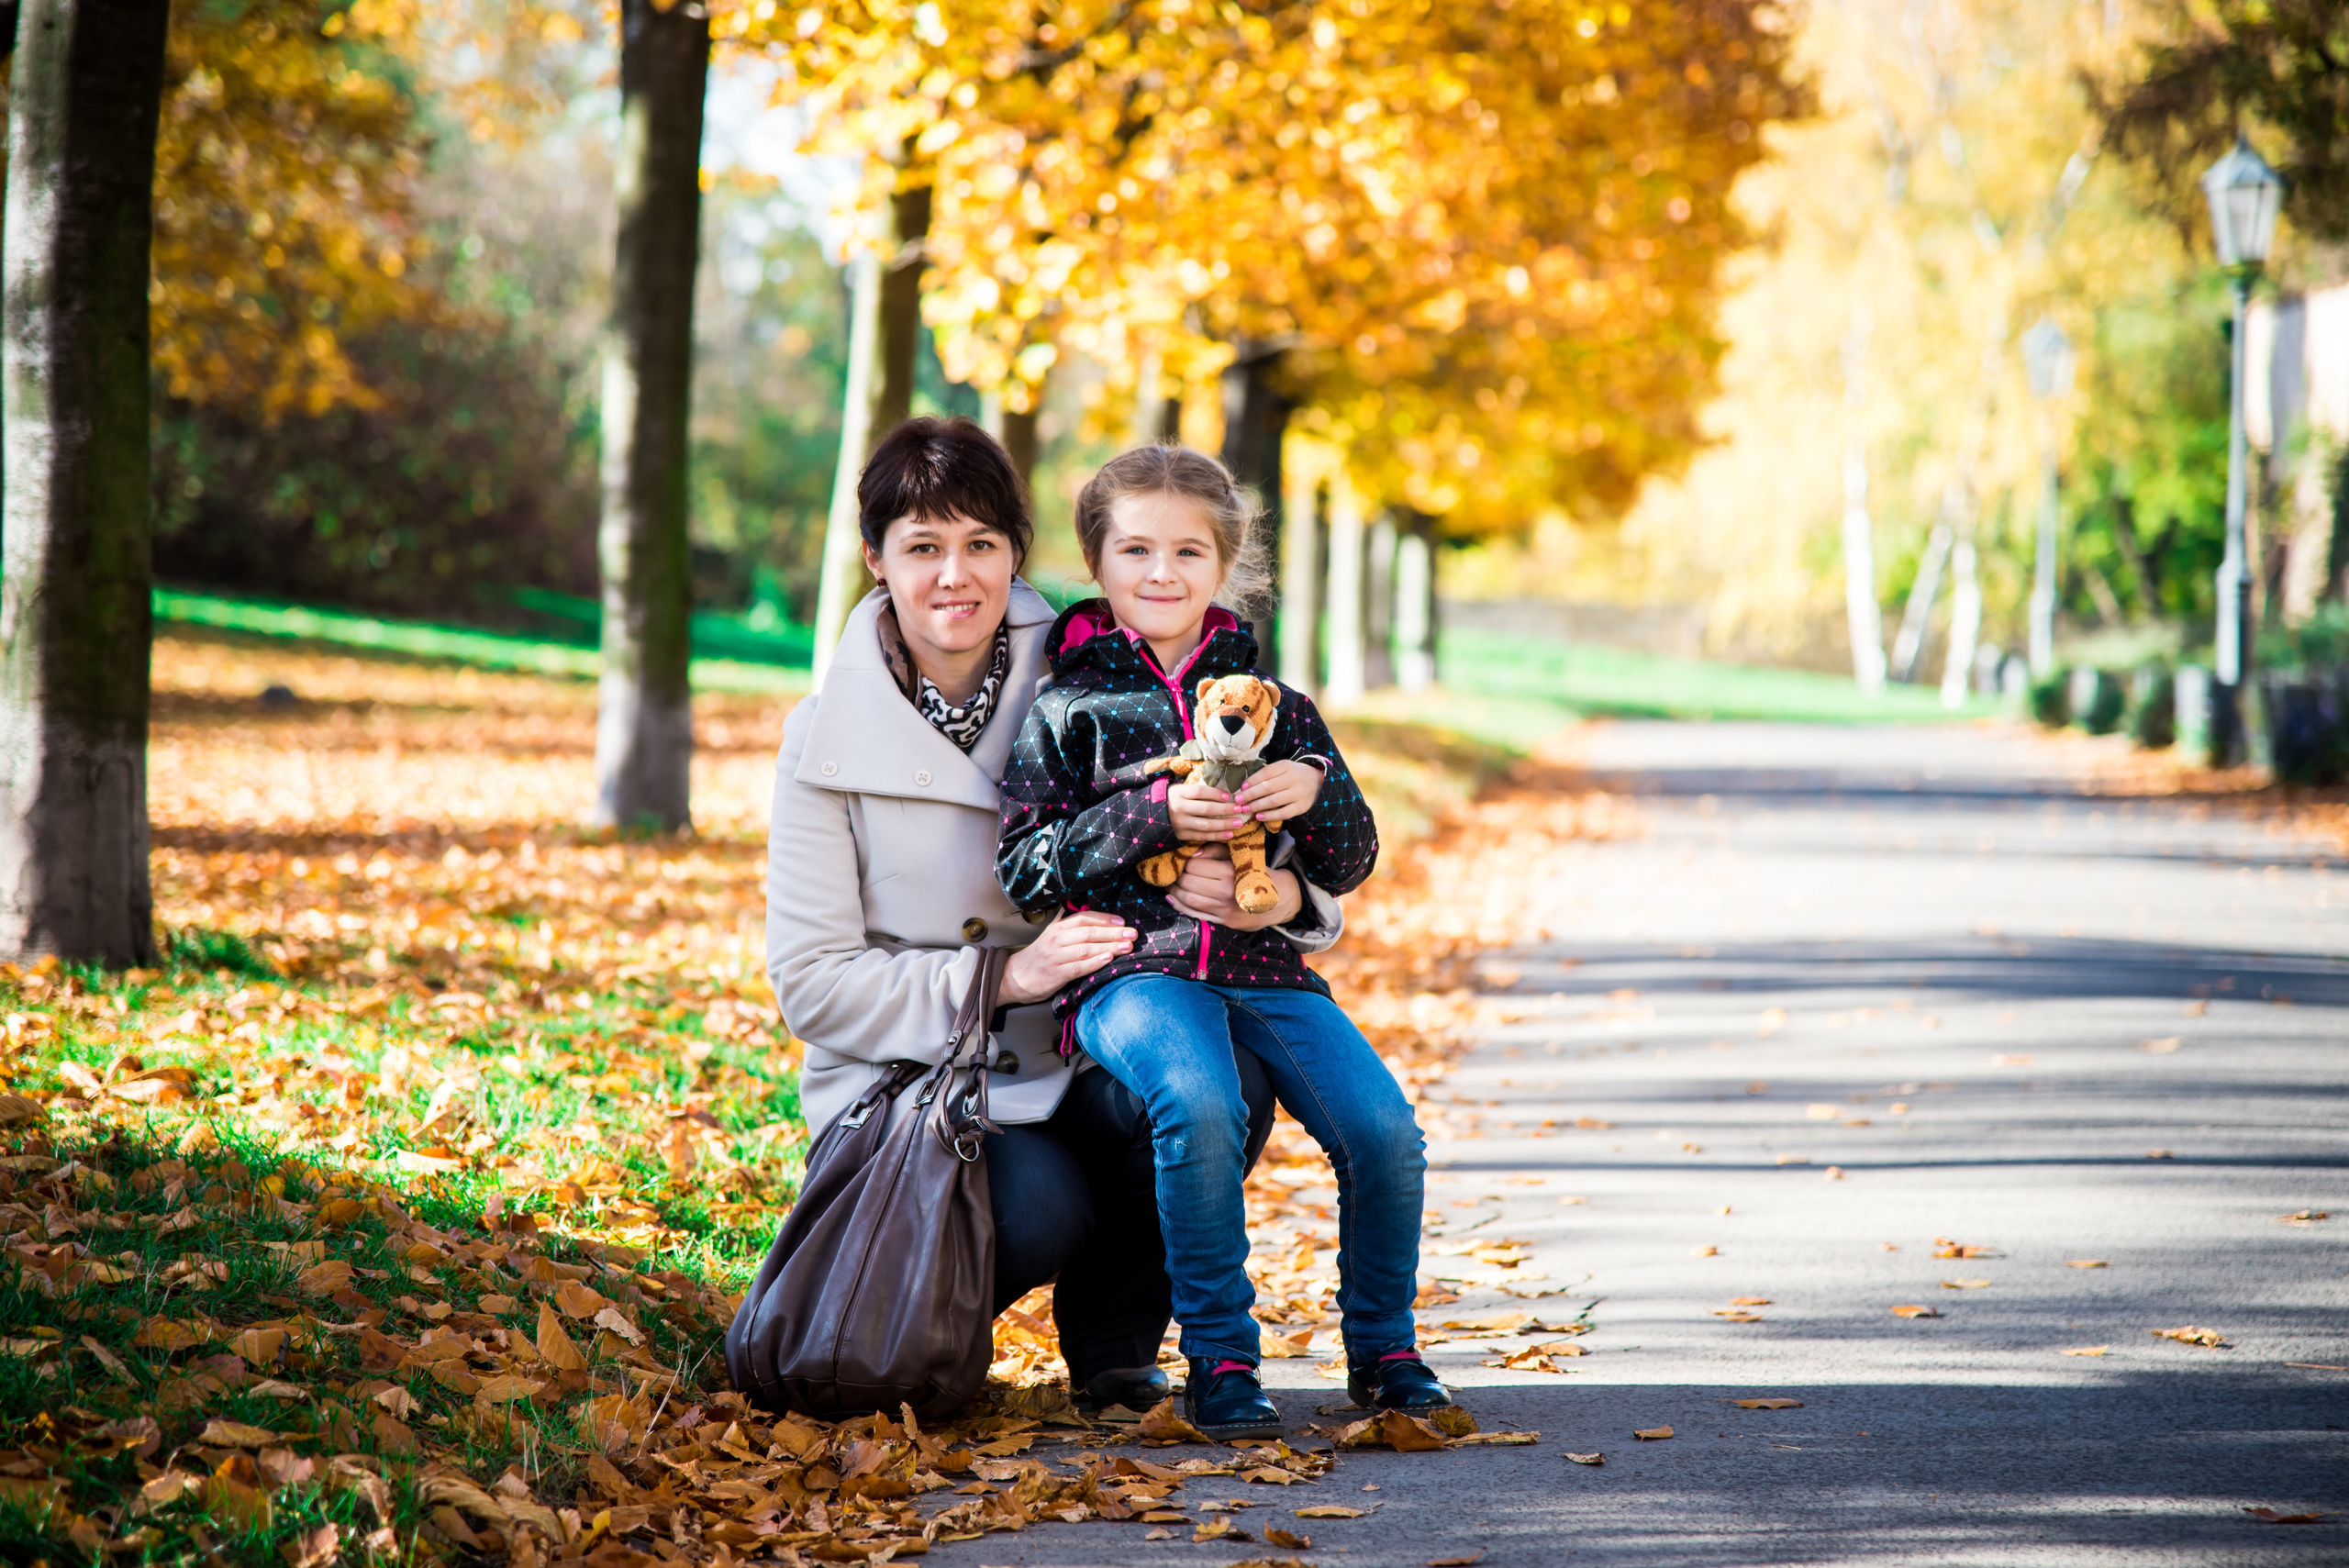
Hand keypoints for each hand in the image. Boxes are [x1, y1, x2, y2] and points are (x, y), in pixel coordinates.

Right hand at [998, 911, 1136, 1005]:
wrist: (1016, 977)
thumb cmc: (1040, 956)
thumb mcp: (1052, 936)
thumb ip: (1071, 927)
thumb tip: (1097, 917)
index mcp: (1057, 927)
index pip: (1084, 918)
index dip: (1105, 919)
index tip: (1123, 922)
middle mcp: (1056, 939)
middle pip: (1088, 932)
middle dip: (1113, 933)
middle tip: (1132, 934)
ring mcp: (1055, 956)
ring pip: (1086, 949)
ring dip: (1109, 947)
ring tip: (1127, 947)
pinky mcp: (1055, 974)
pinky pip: (1078, 967)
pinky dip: (1094, 963)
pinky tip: (1108, 960)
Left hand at [1165, 845, 1302, 930]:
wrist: (1280, 899)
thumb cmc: (1258, 873)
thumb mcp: (1241, 856)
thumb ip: (1216, 850)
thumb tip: (1193, 853)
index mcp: (1230, 873)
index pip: (1195, 866)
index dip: (1184, 861)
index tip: (1182, 859)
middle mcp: (1226, 893)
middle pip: (1188, 883)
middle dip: (1177, 876)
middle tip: (1173, 871)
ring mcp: (1224, 910)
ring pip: (1189, 900)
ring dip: (1175, 891)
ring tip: (1170, 883)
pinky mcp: (1224, 922)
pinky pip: (1196, 915)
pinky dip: (1180, 906)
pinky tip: (1173, 898)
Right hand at [1167, 779, 1247, 840]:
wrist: (1152, 816)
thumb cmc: (1173, 800)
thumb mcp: (1180, 790)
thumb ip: (1196, 792)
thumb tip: (1223, 794)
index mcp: (1178, 793)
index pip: (1200, 791)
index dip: (1215, 793)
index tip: (1228, 796)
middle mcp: (1179, 808)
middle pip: (1206, 809)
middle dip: (1225, 810)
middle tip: (1239, 809)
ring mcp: (1180, 823)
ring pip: (1206, 825)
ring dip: (1224, 825)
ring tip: (1238, 823)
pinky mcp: (1182, 835)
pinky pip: (1202, 836)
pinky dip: (1217, 836)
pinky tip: (1229, 834)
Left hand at [1236, 760, 1321, 822]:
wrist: (1319, 783)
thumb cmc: (1294, 775)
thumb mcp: (1284, 768)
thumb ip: (1268, 774)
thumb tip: (1245, 786)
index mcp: (1287, 766)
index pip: (1265, 773)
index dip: (1251, 781)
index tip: (1241, 788)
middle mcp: (1294, 778)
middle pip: (1267, 787)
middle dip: (1250, 795)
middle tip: (1238, 801)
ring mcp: (1298, 793)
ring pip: (1273, 801)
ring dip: (1257, 806)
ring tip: (1245, 809)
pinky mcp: (1301, 807)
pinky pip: (1283, 813)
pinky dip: (1270, 816)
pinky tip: (1259, 816)